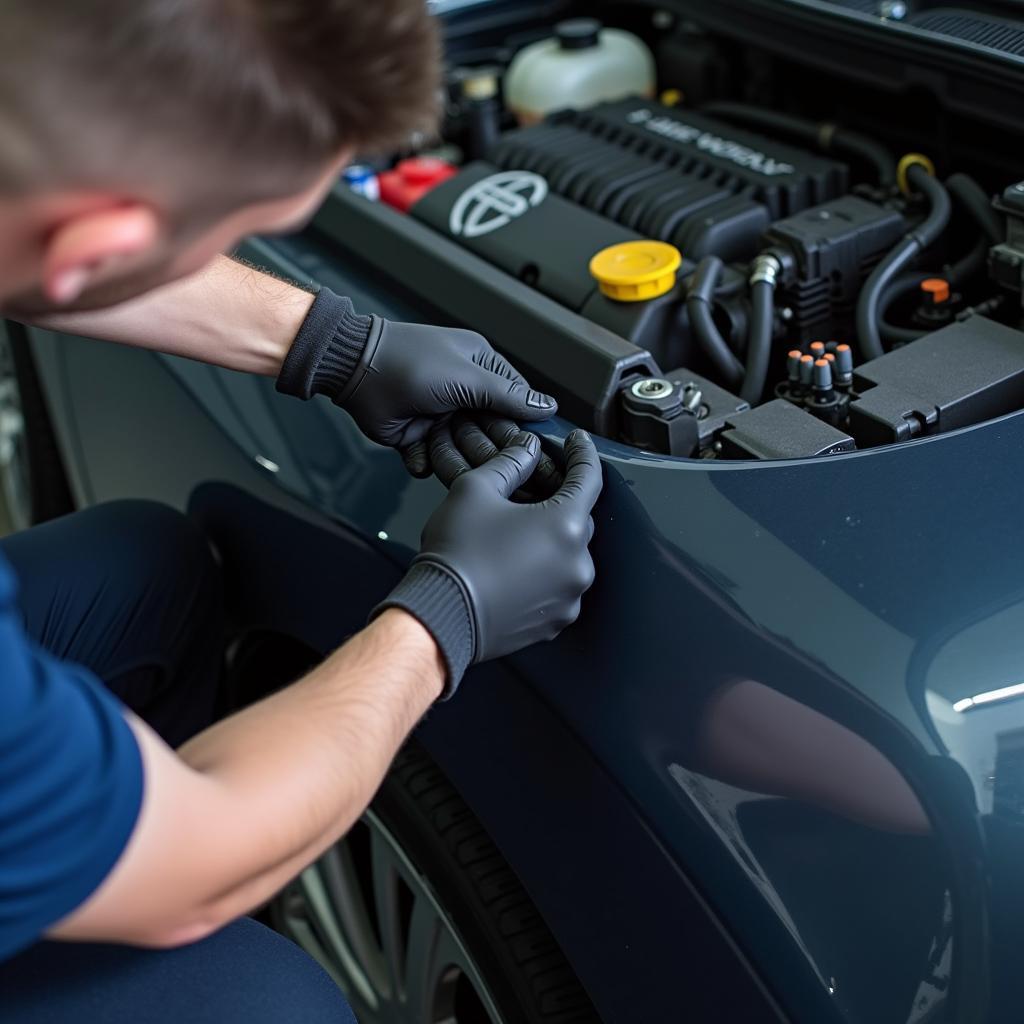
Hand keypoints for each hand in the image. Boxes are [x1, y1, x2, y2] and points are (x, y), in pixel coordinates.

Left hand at [276, 288, 556, 475]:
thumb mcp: (469, 377)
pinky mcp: (418, 437)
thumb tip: (550, 406)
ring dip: (453, 455)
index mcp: (481, 367)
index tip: (531, 449)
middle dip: (485, 444)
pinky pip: (433, 459)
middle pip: (490, 431)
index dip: (522, 425)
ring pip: (462, 450)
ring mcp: (440, 416)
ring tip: (440, 445)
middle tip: (489, 459)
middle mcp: (463, 392)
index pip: (515, 400)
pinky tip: (417, 450)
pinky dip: (425, 459)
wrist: (355, 372)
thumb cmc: (413, 363)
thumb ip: (509, 396)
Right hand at [374, 430, 601, 694]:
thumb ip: (510, 463)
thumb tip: (528, 449)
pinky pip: (558, 587)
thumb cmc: (456, 554)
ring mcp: (570, 597)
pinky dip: (543, 574)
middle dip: (557, 504)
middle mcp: (578, 563)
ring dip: (549, 543)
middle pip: (578, 519)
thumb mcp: (475, 490)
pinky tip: (513, 569)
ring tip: (512, 540)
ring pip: (568, 555)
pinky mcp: (556, 622)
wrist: (440, 616)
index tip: (578, 442)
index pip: (589, 478)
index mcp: (566, 525)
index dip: (583, 454)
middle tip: (527, 497)